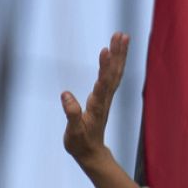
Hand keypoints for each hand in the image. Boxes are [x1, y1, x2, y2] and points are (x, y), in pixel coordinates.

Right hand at [61, 32, 128, 167]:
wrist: (92, 153)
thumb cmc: (81, 143)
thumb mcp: (74, 132)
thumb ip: (72, 114)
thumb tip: (66, 95)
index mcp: (97, 105)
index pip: (103, 82)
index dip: (105, 66)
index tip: (106, 50)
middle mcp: (105, 99)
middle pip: (114, 73)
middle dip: (118, 53)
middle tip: (121, 34)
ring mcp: (105, 98)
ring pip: (115, 73)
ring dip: (119, 55)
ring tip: (121, 37)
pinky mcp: (103, 98)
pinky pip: (110, 77)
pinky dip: (112, 64)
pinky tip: (112, 53)